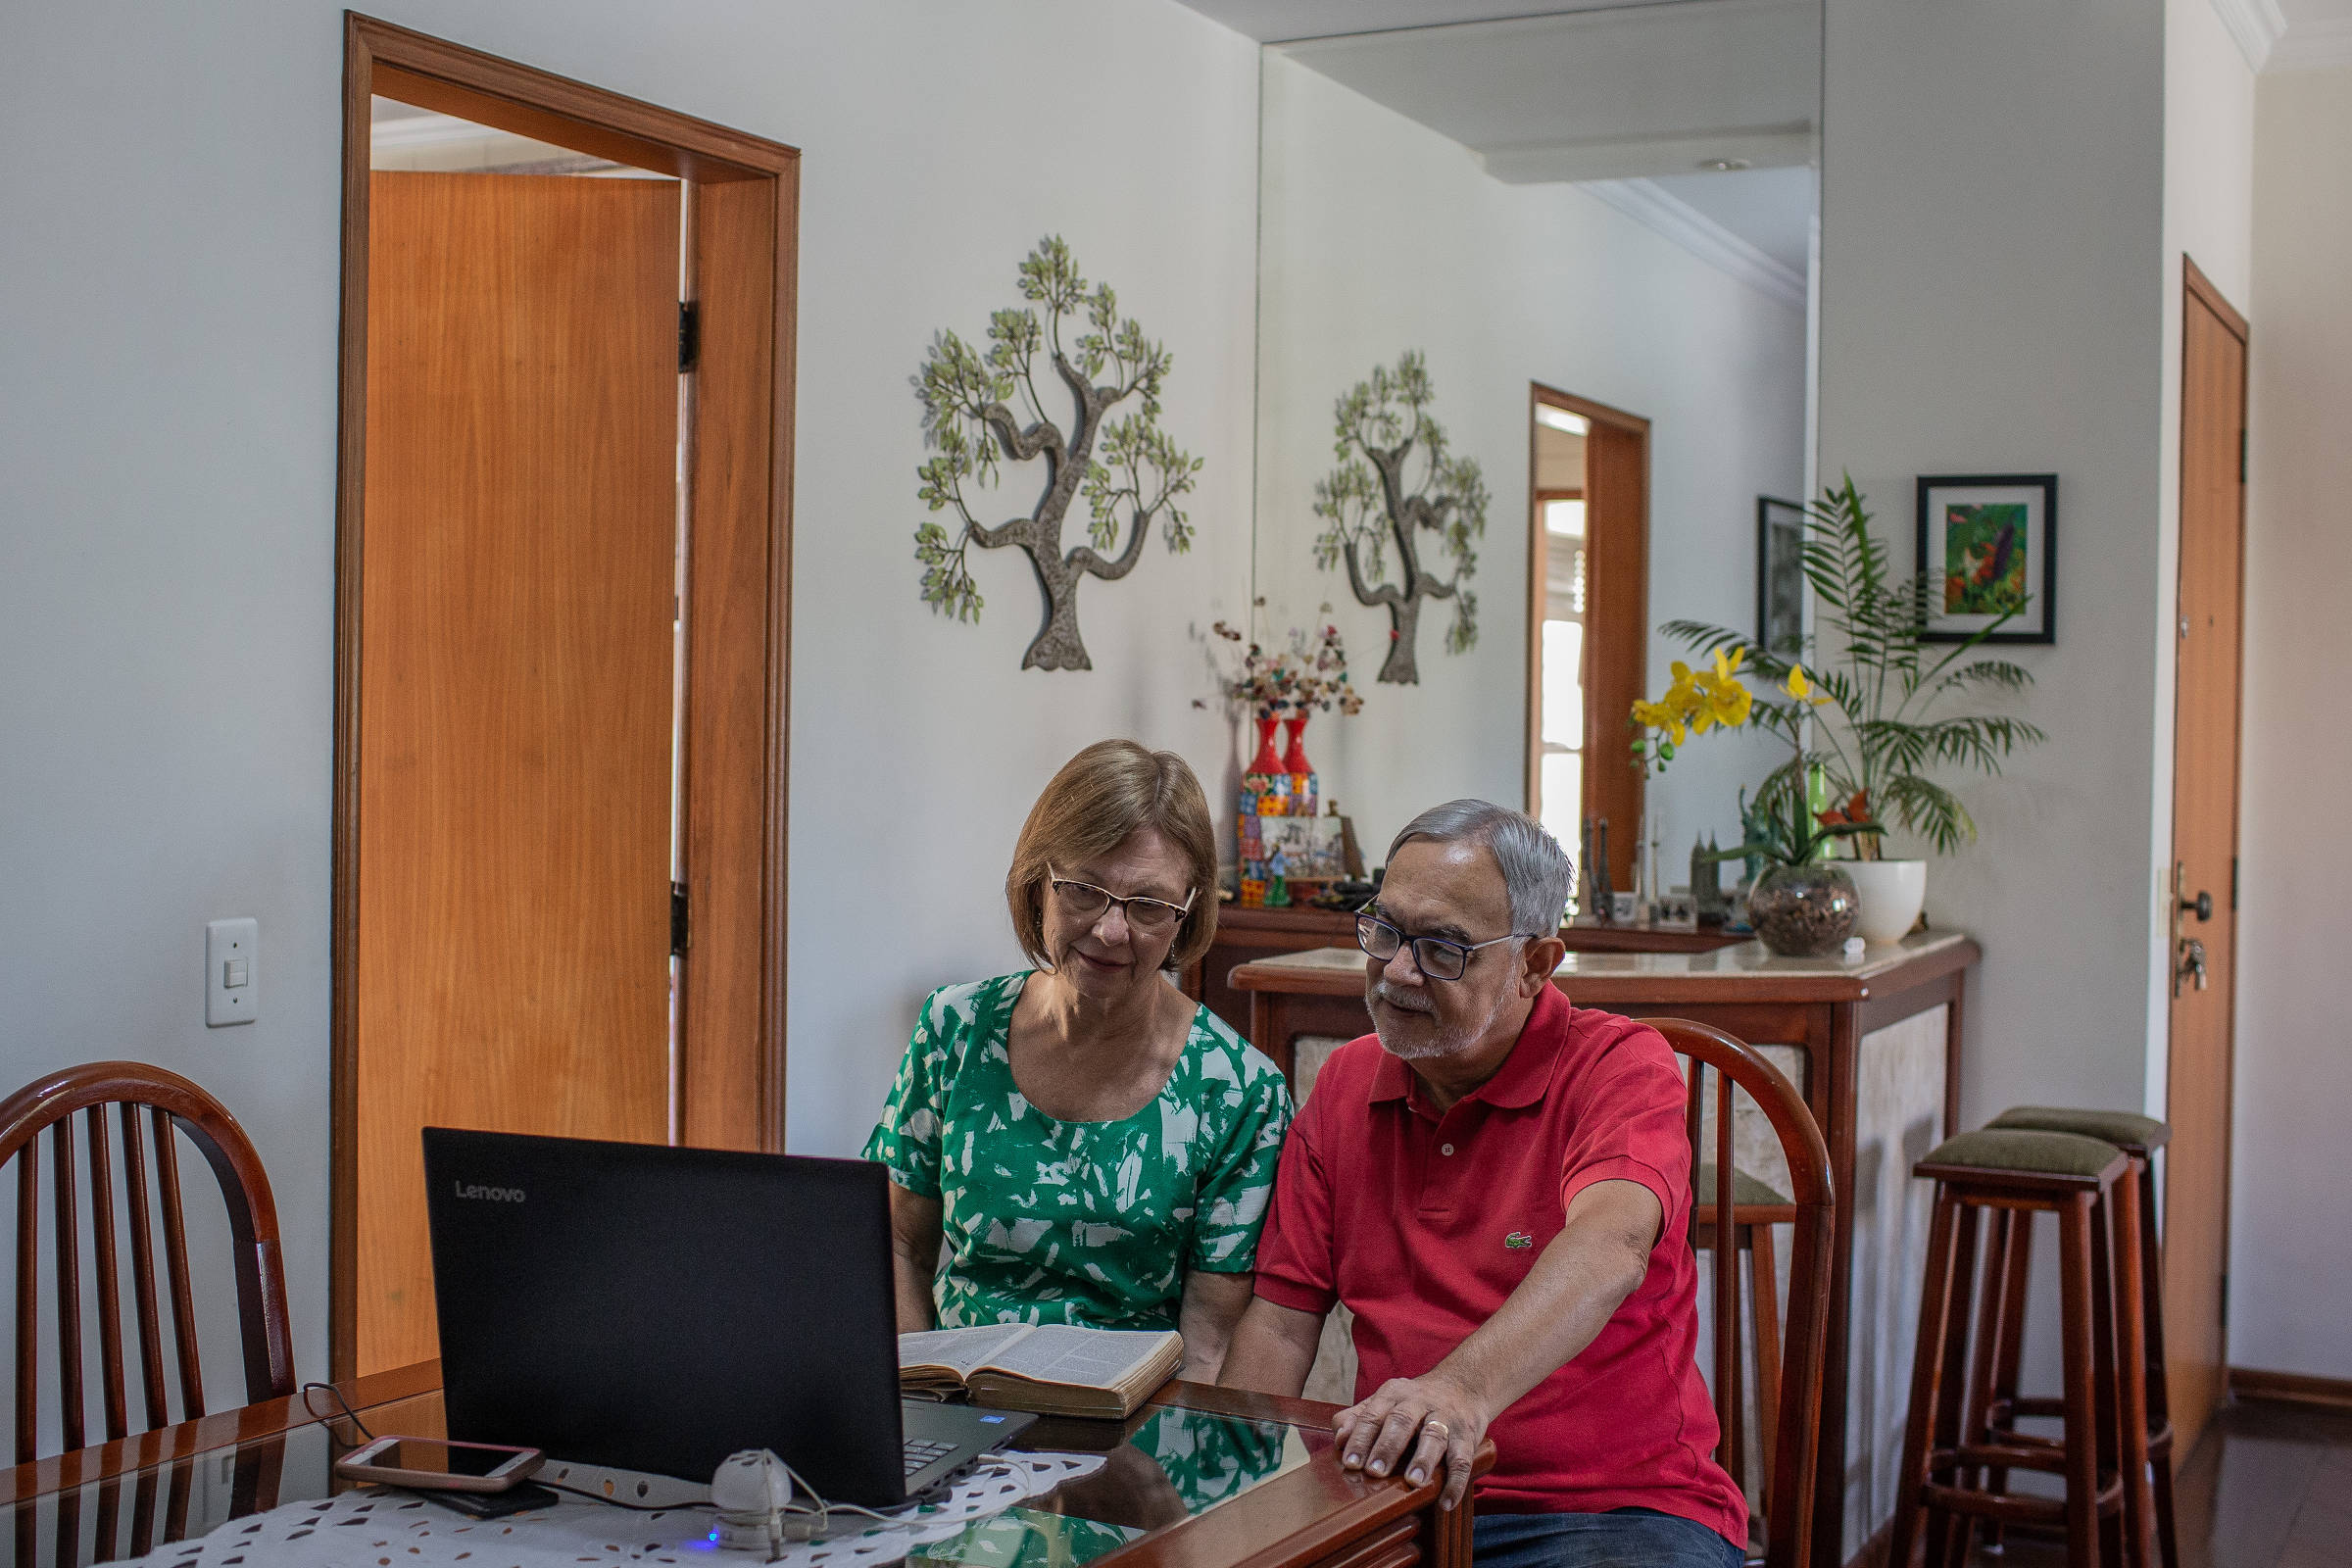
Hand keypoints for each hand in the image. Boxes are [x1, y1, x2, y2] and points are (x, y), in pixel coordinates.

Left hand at [1332, 1374, 1487, 1510]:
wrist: (1464, 1384)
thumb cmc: (1416, 1401)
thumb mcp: (1387, 1401)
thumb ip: (1360, 1417)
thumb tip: (1338, 1437)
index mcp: (1394, 1394)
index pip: (1373, 1414)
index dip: (1361, 1438)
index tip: (1350, 1462)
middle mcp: (1419, 1402)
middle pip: (1402, 1421)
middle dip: (1388, 1447)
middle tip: (1374, 1471)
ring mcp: (1445, 1418)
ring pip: (1435, 1436)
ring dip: (1424, 1459)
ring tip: (1413, 1482)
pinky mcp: (1467, 1435)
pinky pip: (1463, 1458)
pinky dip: (1456, 1481)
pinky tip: (1446, 1502)